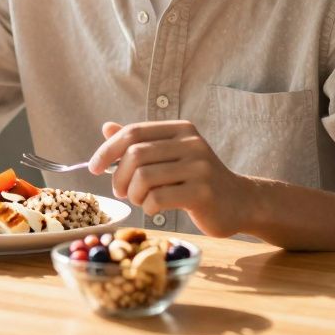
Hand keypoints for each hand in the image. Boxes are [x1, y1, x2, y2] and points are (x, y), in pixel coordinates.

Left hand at [88, 120, 255, 237]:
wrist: (241, 202)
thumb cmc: (198, 179)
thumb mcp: (171, 155)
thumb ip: (141, 142)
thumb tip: (107, 127)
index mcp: (180, 129)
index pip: (133, 132)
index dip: (107, 150)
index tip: (93, 168)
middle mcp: (191, 143)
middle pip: (135, 155)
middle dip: (118, 177)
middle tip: (119, 191)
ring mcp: (199, 167)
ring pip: (144, 178)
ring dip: (132, 194)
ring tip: (139, 200)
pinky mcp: (203, 193)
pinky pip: (158, 198)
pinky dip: (147, 206)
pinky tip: (153, 208)